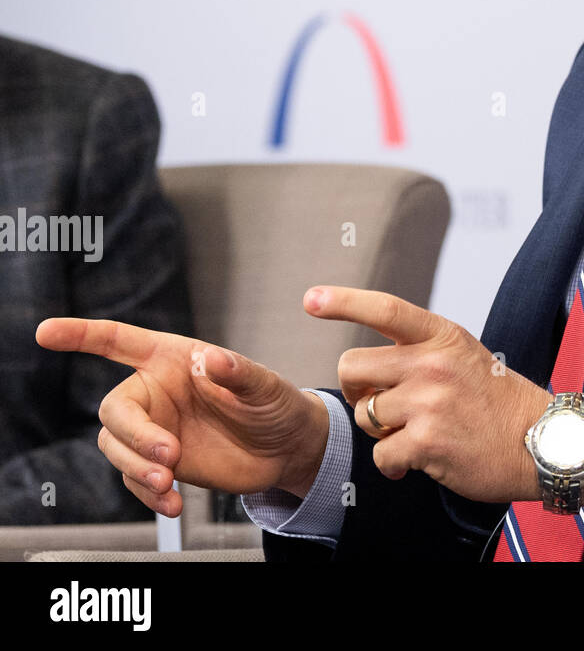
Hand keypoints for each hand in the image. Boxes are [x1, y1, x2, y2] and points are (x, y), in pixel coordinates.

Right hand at [34, 317, 329, 515]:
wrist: (285, 449)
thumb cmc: (274, 404)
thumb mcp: (264, 385)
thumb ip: (237, 373)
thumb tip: (211, 359)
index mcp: (173, 359)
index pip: (119, 341)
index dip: (81, 335)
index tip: (45, 332)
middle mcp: (156, 392)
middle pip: (115, 410)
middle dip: (134, 437)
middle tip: (169, 457)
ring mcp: (155, 429)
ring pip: (117, 449)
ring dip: (136, 470)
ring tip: (169, 485)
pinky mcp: (160, 464)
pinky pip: (135, 481)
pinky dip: (148, 496)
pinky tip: (173, 503)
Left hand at [304, 286, 555, 503]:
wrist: (540, 441)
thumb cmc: (496, 401)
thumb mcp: (464, 356)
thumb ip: (421, 352)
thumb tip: (367, 370)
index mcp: (442, 336)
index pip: (386, 309)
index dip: (344, 301)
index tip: (311, 298)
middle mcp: (433, 363)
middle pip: (352, 367)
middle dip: (357, 390)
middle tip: (378, 402)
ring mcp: (430, 403)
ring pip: (364, 415)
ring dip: (381, 430)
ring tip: (414, 432)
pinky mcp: (428, 442)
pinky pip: (380, 454)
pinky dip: (393, 464)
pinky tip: (417, 460)